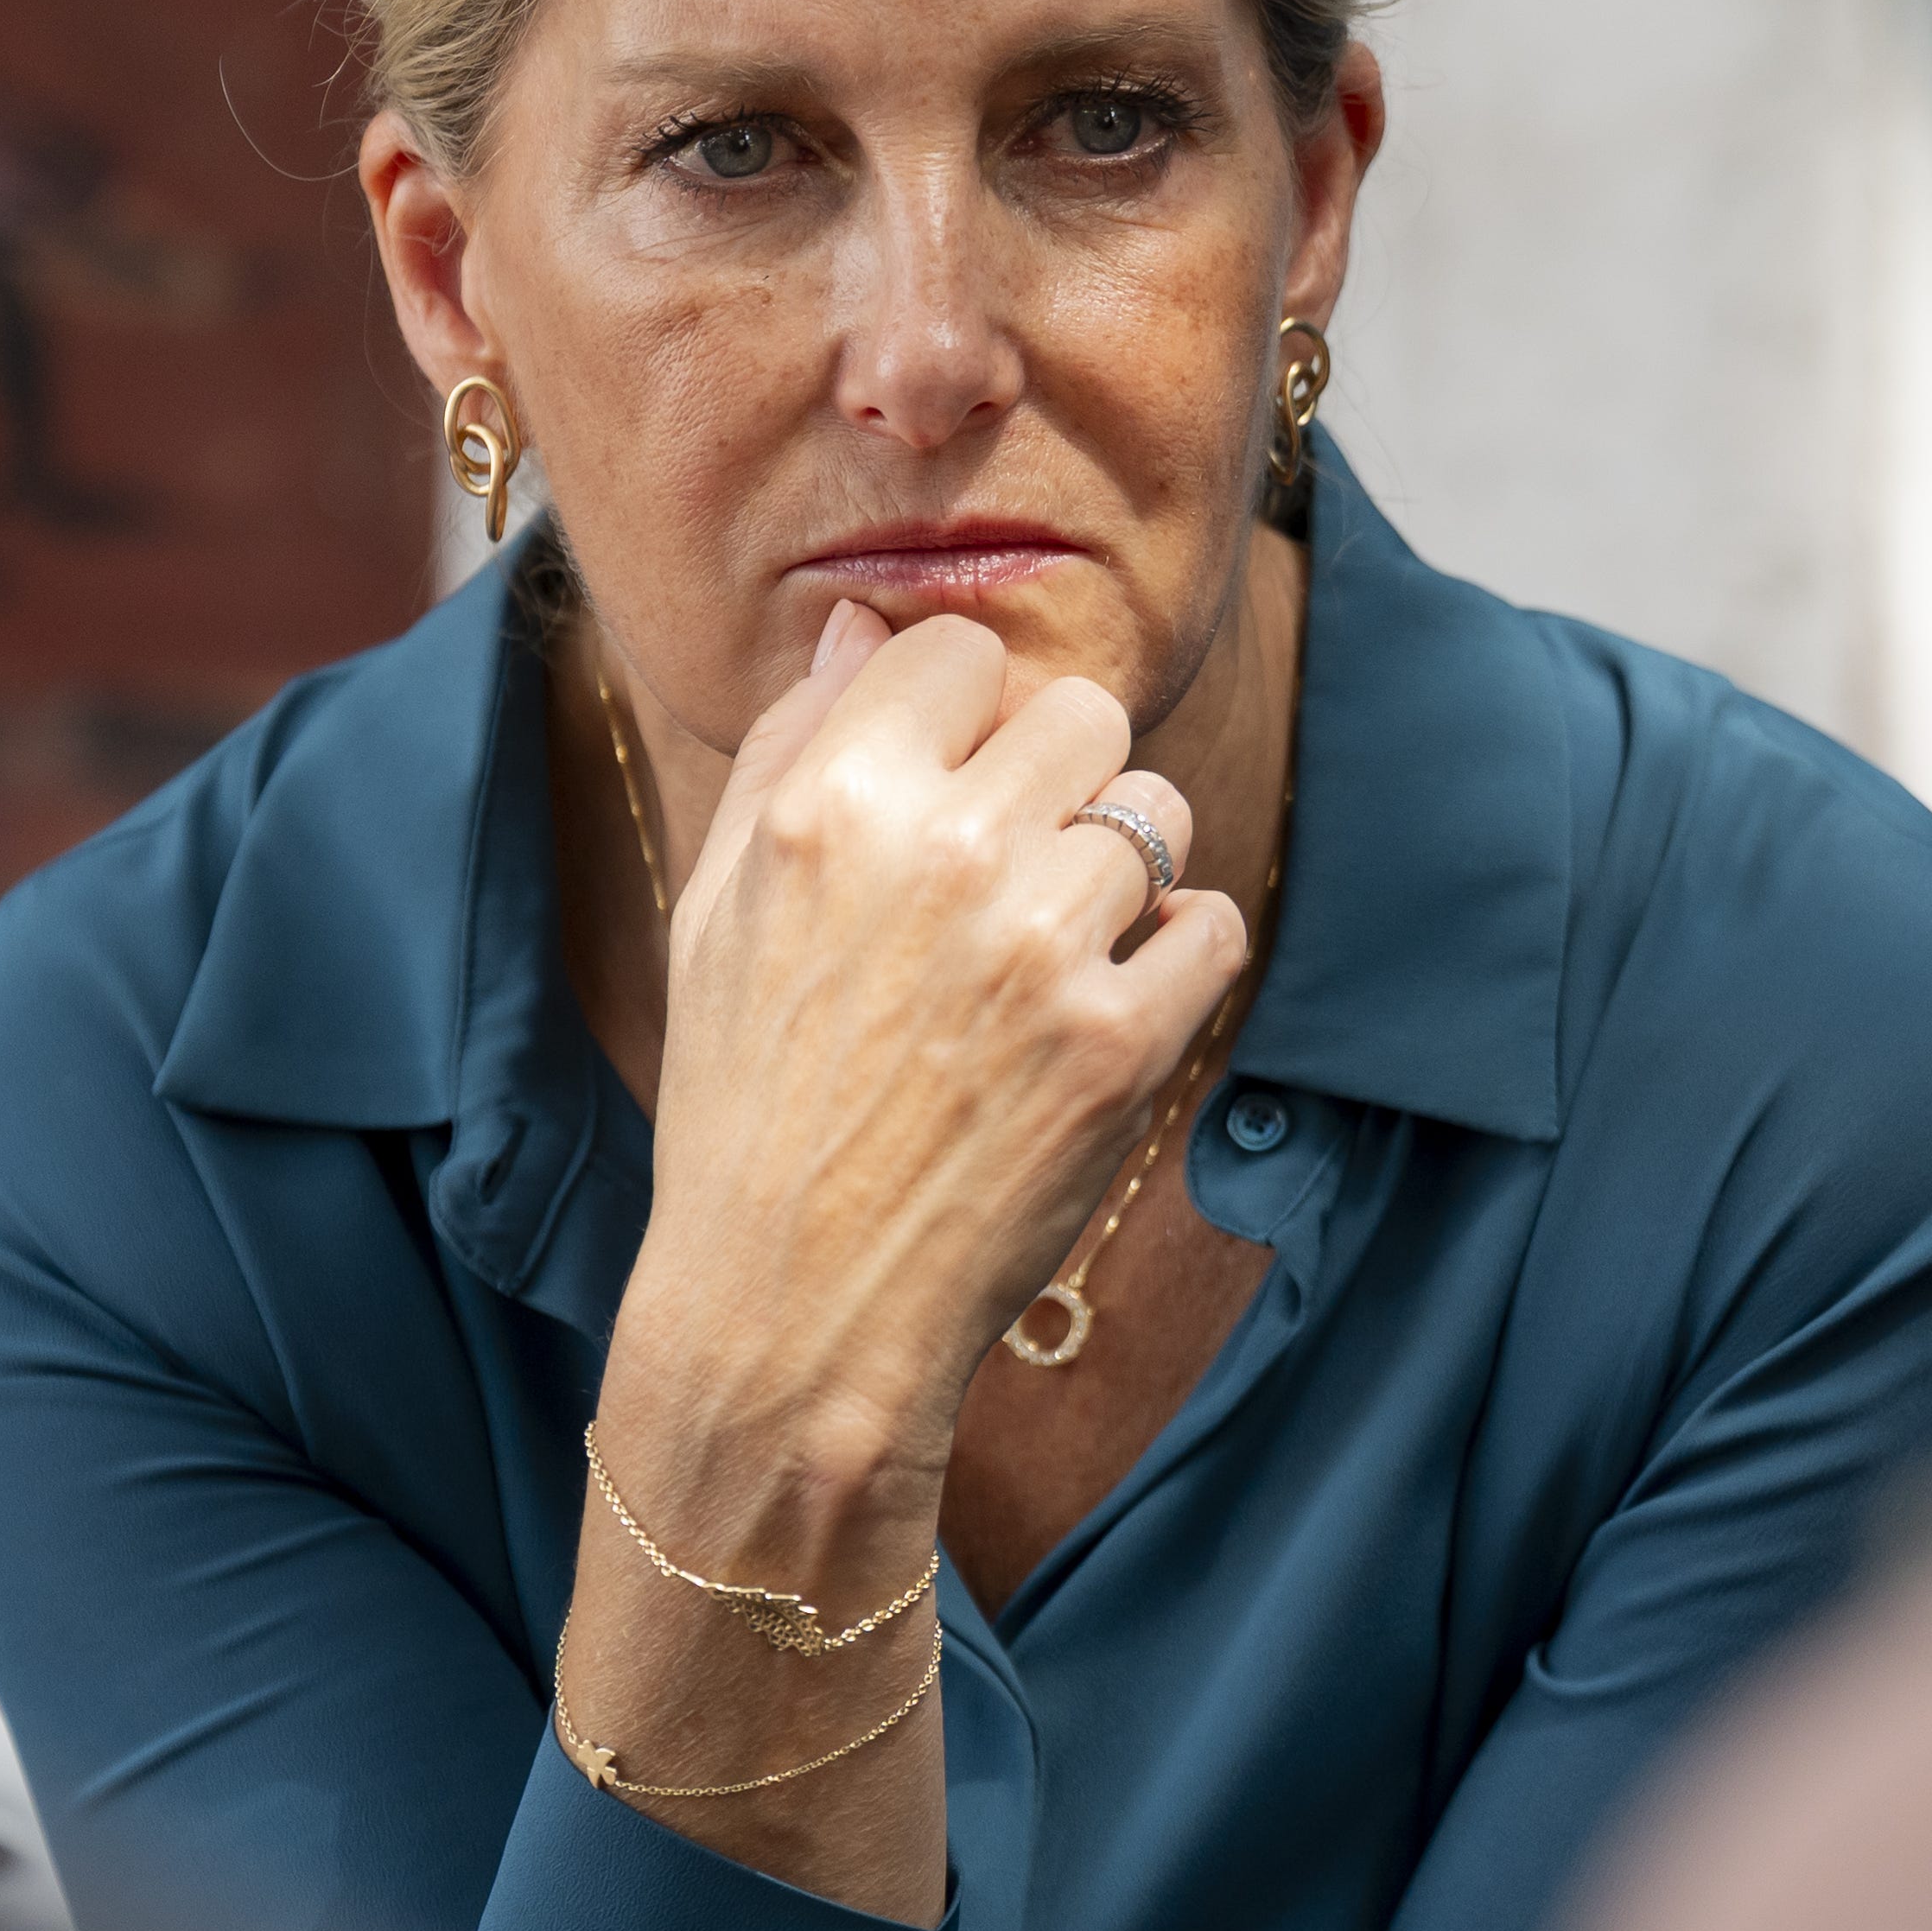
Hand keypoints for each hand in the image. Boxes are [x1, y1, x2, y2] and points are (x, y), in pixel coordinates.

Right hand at [624, 603, 1248, 1487]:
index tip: (949, 784)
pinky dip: (1176, 961)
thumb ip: (791, 748)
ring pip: (1156, 814)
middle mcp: (942, 854)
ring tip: (1049, 955)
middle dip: (1058, 779)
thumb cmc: (747, 1104)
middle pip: (1083, 714)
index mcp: (832, 806)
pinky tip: (1101, 1010)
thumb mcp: (720, 913)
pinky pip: (1211, 925)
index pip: (957, 651)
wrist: (794, 1305)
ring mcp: (1042, 948)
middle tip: (1011, 873)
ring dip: (1121, 872)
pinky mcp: (1124, 1042)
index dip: (962, 716)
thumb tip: (857, 625)